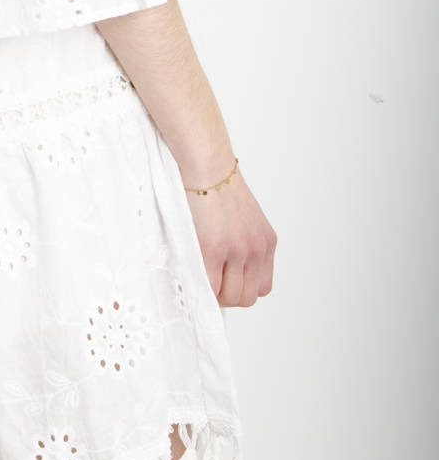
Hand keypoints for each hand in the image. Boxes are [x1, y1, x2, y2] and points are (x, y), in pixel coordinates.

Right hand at [183, 167, 276, 307]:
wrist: (205, 162)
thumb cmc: (214, 183)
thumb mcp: (241, 217)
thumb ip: (240, 243)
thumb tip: (224, 270)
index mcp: (266, 241)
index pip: (262, 287)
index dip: (240, 288)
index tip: (223, 280)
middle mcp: (257, 249)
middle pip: (247, 297)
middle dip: (227, 295)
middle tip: (208, 279)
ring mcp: (237, 250)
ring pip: (230, 297)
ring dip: (214, 293)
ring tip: (200, 273)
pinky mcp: (214, 248)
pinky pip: (210, 287)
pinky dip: (201, 287)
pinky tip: (192, 270)